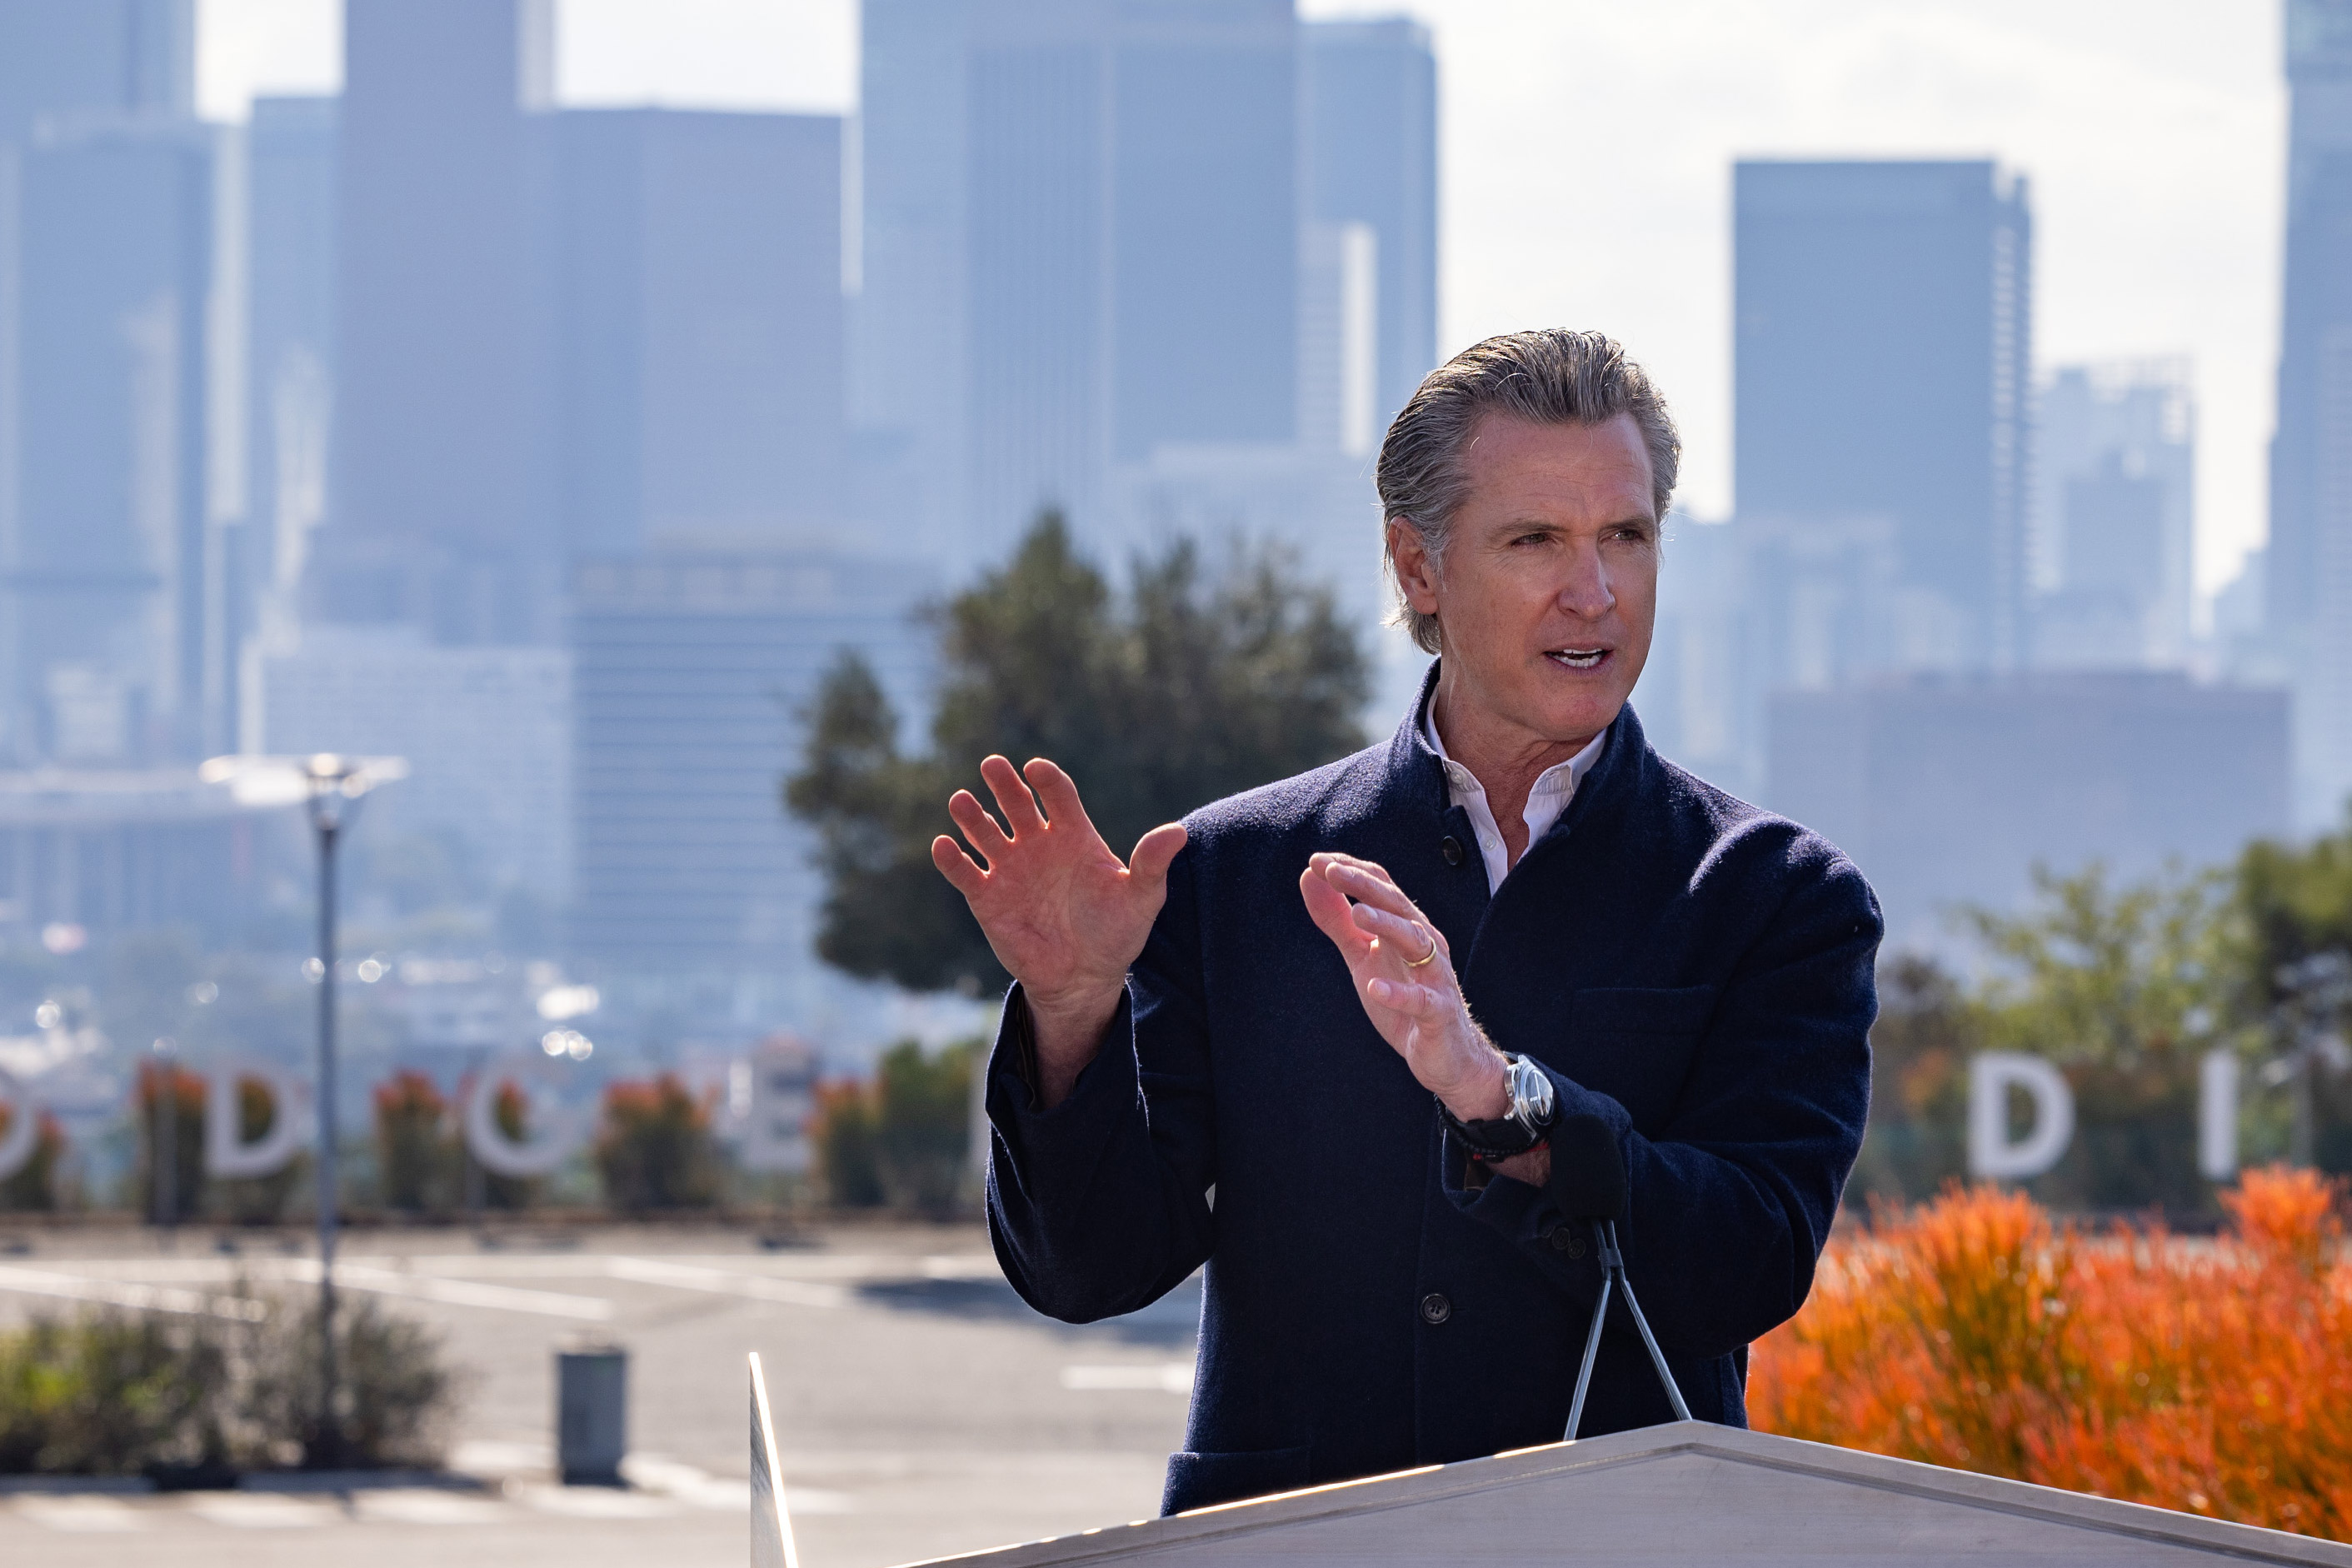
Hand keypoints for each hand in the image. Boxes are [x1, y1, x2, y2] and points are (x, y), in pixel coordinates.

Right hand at [933, 756, 1185, 1107]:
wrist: (1084, 977)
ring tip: (961, 801)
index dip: (1047, 780)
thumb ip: (1152, 864)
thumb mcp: (1140, 898)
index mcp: (1074, 836)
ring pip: (985, 832)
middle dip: (1004, 784)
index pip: (1058, 795)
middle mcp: (1038, 845)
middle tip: (992, 766)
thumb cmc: (1116, 934)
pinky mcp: (987, 898)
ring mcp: (1010, 869)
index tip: (1036, 770)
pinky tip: (944, 846)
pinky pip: (964, 872)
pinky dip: (951, 859)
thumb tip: (1178, 832)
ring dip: (971, 815)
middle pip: (1018, 804)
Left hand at [1299, 853, 1510, 1121]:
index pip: (1382, 887)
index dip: (1352, 871)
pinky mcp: (1439, 1013)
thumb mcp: (1362, 957)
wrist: (1445, 1055)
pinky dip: (1399, 993)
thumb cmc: (1404, 1000)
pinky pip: (1422, 1001)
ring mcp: (1436, 977)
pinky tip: (1375, 987)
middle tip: (1332, 871)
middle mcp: (1425, 944)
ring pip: (1416, 942)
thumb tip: (1310, 877)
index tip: (1317, 861)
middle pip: (1398, 905)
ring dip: (1387, 925)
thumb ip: (1337, 921)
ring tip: (1358, 913)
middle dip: (1365, 886)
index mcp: (1406, 927)